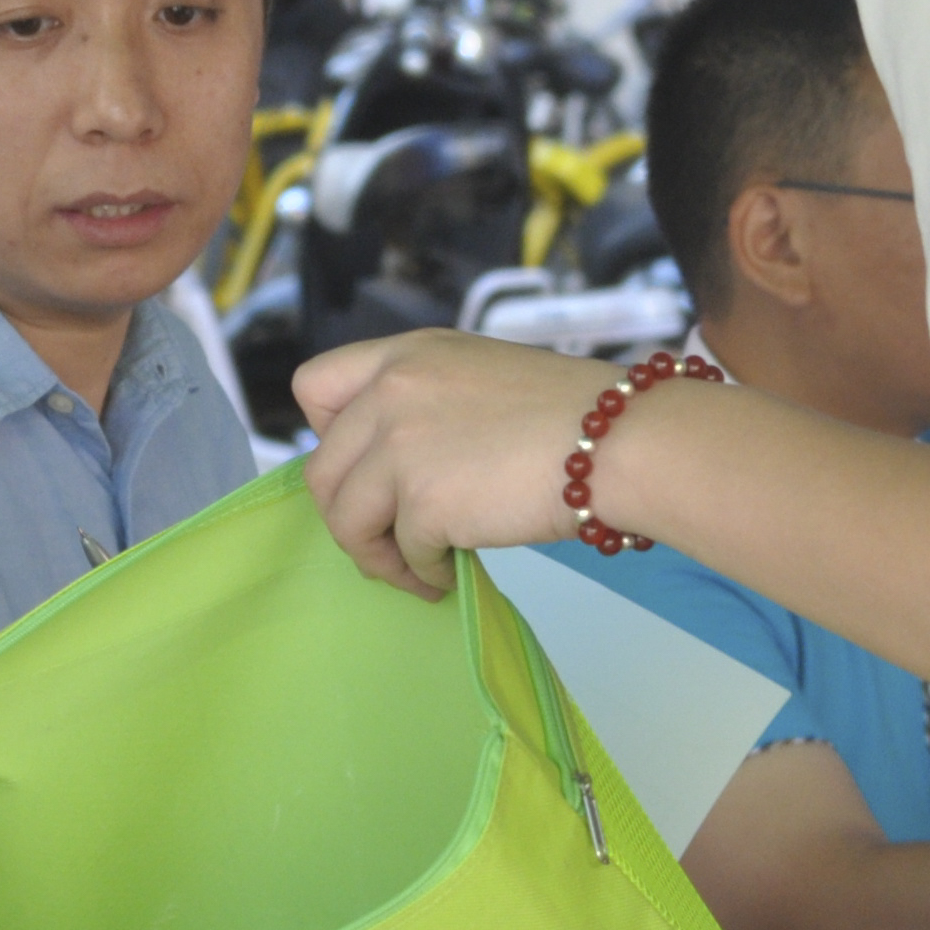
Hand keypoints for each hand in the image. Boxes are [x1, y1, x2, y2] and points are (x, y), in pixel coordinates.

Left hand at [296, 332, 659, 597]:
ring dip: (378, 555)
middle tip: (387, 540)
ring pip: (347, 519)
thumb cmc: (571, 414)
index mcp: (406, 354)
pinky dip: (423, 572)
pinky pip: (402, 553)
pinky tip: (450, 574)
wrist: (616, 440)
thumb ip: (425, 402)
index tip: (365, 467)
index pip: (313, 387)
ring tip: (417, 570)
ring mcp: (401, 445)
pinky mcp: (423, 501)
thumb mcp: (479, 377)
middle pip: (322, 470)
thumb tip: (399, 465)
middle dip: (351, 516)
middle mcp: (391, 391)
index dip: (327, 437)